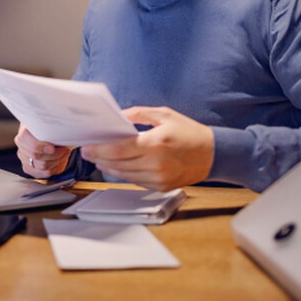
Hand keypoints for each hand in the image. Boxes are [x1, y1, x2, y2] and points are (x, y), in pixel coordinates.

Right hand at [15, 124, 73, 177]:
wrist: (50, 134)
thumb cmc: (52, 128)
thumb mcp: (52, 124)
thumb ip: (53, 127)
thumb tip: (60, 131)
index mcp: (25, 132)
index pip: (27, 142)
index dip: (41, 147)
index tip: (53, 148)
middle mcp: (21, 146)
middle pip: (36, 156)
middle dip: (55, 154)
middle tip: (65, 149)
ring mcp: (24, 158)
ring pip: (42, 166)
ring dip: (57, 160)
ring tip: (64, 153)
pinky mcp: (29, 168)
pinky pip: (43, 173)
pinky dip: (54, 168)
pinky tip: (59, 160)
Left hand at [80, 106, 214, 191]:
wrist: (213, 154)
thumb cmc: (189, 132)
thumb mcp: (164, 114)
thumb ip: (138, 114)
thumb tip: (117, 117)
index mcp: (155, 143)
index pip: (118, 149)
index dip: (99, 149)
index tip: (87, 146)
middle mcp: (156, 163)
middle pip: (117, 163)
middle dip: (99, 157)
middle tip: (87, 152)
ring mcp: (158, 178)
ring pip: (124, 175)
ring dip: (108, 167)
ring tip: (98, 159)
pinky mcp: (161, 187)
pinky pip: (135, 181)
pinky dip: (123, 174)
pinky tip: (116, 166)